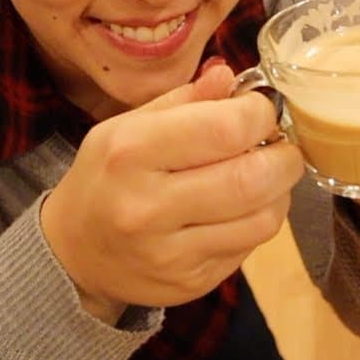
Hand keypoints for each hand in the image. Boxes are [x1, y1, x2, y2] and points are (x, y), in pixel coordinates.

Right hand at [40, 62, 303, 323]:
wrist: (74, 252)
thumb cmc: (108, 175)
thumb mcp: (129, 125)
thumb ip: (185, 99)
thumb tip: (232, 76)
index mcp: (131, 152)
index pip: (224, 129)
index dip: (260, 114)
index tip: (263, 110)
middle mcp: (147, 206)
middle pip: (251, 179)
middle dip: (285, 156)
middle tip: (283, 146)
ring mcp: (169, 253)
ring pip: (263, 219)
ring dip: (280, 191)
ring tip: (270, 174)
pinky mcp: (190, 283)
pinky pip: (251, 247)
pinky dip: (262, 220)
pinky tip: (248, 206)